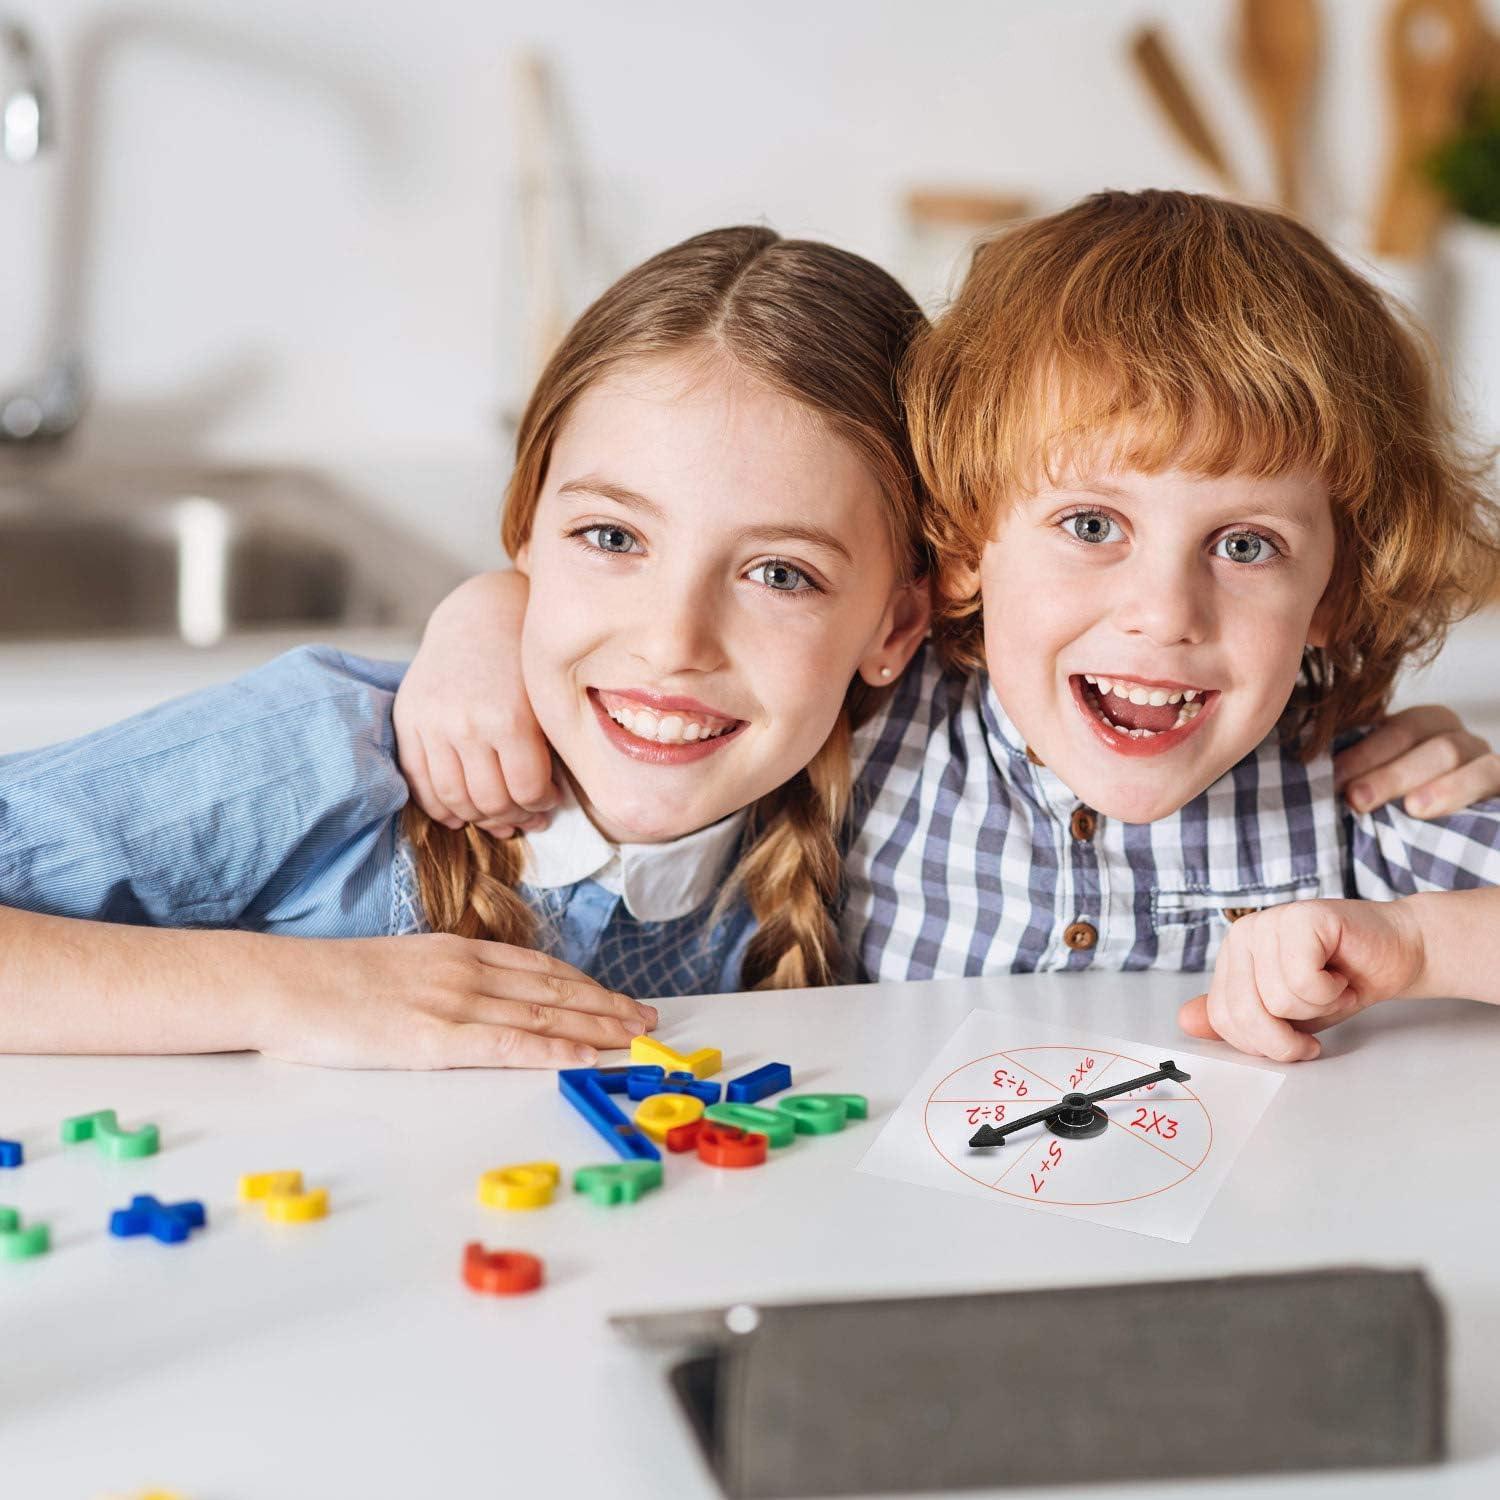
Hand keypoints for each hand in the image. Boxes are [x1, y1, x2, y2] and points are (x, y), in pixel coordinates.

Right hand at [252, 933, 657, 1068]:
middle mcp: (467, 971)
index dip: (585, 985)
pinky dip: (556, 1051)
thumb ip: (440, 980)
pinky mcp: (436, 1037)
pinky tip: (587, 1058)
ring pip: (544, 1016)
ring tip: (635, 1038)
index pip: (539, 969)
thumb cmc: (327, 984)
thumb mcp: (398, 967)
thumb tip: (470, 1000)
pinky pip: (510, 1046)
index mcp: (456, 953)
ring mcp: (454, 1002)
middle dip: (606, 1005)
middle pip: (554, 990)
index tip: (616, 998)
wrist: (282, 984)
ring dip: (597, 1028)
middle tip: (647, 1019)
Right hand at [394, 571, 557, 835]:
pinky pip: (417, 781)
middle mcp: (467, 724)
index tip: (549, 802)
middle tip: (527, 816)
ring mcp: (432, 724)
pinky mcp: (407, 719)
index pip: (527, 791)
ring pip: (453, 798)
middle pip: (490, 801)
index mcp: (509, 719)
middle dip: (514, 816)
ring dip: (477, 817)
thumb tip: (540, 808)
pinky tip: (459, 814)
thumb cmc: (524, 660)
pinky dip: (438, 807)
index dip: (542, 805)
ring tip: (497, 817)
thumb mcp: (544, 702)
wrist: (480, 617)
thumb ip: (545, 752)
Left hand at [1177, 898, 1423, 1061]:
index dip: (1264, 1043)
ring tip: (1332, 984)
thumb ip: (1237, 1018)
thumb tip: (1185, 1021)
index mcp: (1232, 957)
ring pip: (1278, 1000)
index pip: (1223, 1018)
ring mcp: (1269, 921)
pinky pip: (1303, 981)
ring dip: (1319, 1007)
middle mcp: (1243, 934)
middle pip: (1244, 1012)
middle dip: (1288, 1034)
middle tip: (1319, 1013)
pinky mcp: (1301, 917)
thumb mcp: (1283, 1014)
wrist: (1397, 954)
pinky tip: (1340, 972)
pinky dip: (1332, 991)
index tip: (1294, 1038)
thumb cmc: (1341, 984)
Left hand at [1335, 704, 1498, 819]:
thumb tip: (1304, 777)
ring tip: (1414, 809)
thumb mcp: (1375, 780)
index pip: (1399, 729)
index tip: (1333, 778)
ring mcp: (1487, 763)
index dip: (1366, 752)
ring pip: (1476, 765)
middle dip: (1393, 773)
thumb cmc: (1398, 802)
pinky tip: (1449, 817)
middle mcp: (1460, 740)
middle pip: (1435, 746)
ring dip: (1443, 788)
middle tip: (1357, 799)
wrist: (1449, 825)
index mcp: (1424, 727)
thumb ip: (1351, 774)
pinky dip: (1474, 797)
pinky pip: (1498, 781)